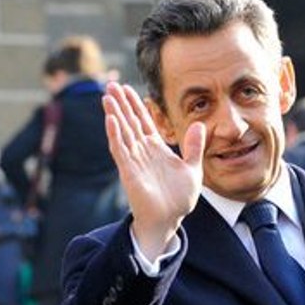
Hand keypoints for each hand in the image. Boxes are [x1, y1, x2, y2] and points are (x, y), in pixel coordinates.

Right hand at [103, 82, 204, 258]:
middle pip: (129, 122)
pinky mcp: (129, 171)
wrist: (169, 220)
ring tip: (106, 96)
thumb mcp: (192, 168)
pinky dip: (115, 135)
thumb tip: (199, 124)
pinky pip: (120, 150)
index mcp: (156, 149)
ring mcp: (134, 160)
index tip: (127, 88)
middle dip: (120, 104)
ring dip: (114, 114)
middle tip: (110, 85)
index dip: (135, 105)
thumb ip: (194, 147)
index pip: (142, 121)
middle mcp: (142, 152)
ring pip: (122, 132)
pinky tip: (110, 120)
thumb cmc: (178, 198)